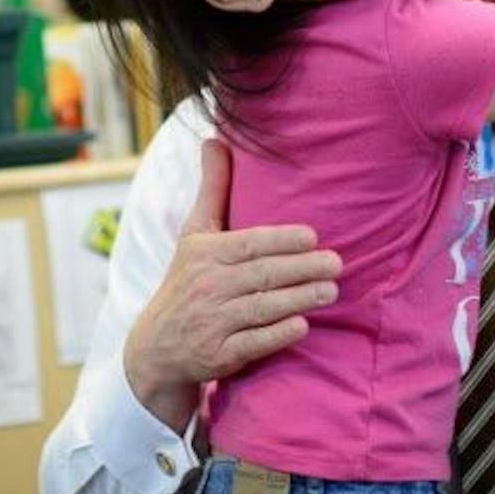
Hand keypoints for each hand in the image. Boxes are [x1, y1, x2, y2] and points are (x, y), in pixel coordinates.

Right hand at [122, 139, 341, 431]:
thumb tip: (214, 138)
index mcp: (204, 254)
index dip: (280, 240)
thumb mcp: (194, 234)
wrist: (157, 346)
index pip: (248, 244)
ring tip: (331, 290)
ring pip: (262, 308)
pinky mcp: (218, 356)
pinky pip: (253, 343)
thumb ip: (212, 189)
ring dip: (299, 299)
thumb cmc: (186, 280)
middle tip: (337, 263)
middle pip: (261, 276)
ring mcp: (212, 323)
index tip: (312, 236)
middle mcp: (207, 287)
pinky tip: (303, 325)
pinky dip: (278, 334)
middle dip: (301, 269)